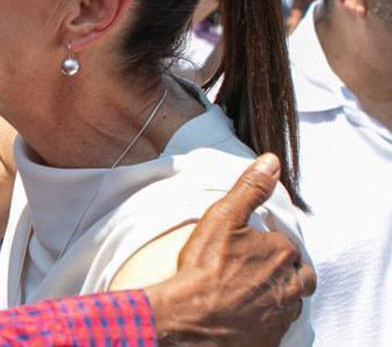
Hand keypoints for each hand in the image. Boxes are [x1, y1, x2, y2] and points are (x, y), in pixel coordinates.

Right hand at [145, 154, 314, 345]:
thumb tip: (271, 161)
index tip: (252, 248)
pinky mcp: (270, 339)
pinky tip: (246, 316)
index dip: (271, 246)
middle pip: (300, 278)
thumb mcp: (223, 217)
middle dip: (287, 273)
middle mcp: (288, 285)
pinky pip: (276, 329)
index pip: (287, 246)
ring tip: (252, 292)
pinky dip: (266, 321)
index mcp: (281, 254)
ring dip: (278, 296)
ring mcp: (280, 315)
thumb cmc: (205, 267)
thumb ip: (249, 188)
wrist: (190, 318)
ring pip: (290, 303)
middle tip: (260, 271)